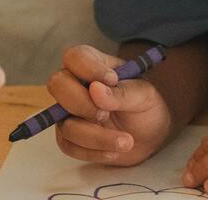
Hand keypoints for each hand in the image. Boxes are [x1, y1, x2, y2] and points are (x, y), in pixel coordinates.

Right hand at [48, 44, 172, 164]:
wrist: (150, 135)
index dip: (87, 68)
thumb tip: (95, 89)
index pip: (75, 56)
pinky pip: (69, 146)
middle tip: (106, 115)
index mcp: (94, 64)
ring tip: (126, 142)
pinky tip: (114, 152)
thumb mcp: (143, 95)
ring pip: (65, 123)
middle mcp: (76, 84)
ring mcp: (69, 111)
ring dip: (96, 137)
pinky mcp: (70, 136)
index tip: (112, 80)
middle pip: (57, 84)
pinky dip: (93, 152)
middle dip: (81, 103)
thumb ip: (121, 92)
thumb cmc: (145, 106)